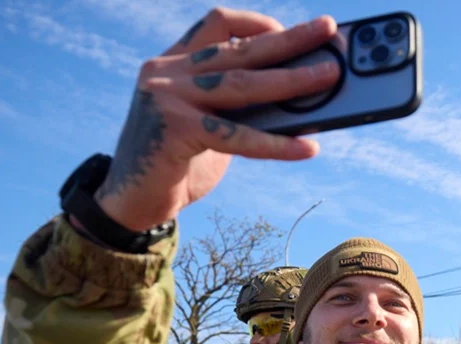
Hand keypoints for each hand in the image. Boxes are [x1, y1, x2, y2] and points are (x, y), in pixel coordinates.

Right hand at [94, 8, 342, 230]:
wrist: (131, 203)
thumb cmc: (176, 163)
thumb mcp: (207, 124)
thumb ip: (237, 107)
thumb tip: (298, 100)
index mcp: (173, 62)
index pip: (216, 23)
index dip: (256, 23)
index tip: (289, 30)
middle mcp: (166, 72)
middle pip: (238, 49)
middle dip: (288, 39)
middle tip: (327, 29)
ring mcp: (167, 98)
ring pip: (241, 84)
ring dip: (291, 80)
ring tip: (328, 76)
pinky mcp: (174, 130)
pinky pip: (237, 135)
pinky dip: (276, 143)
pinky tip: (306, 147)